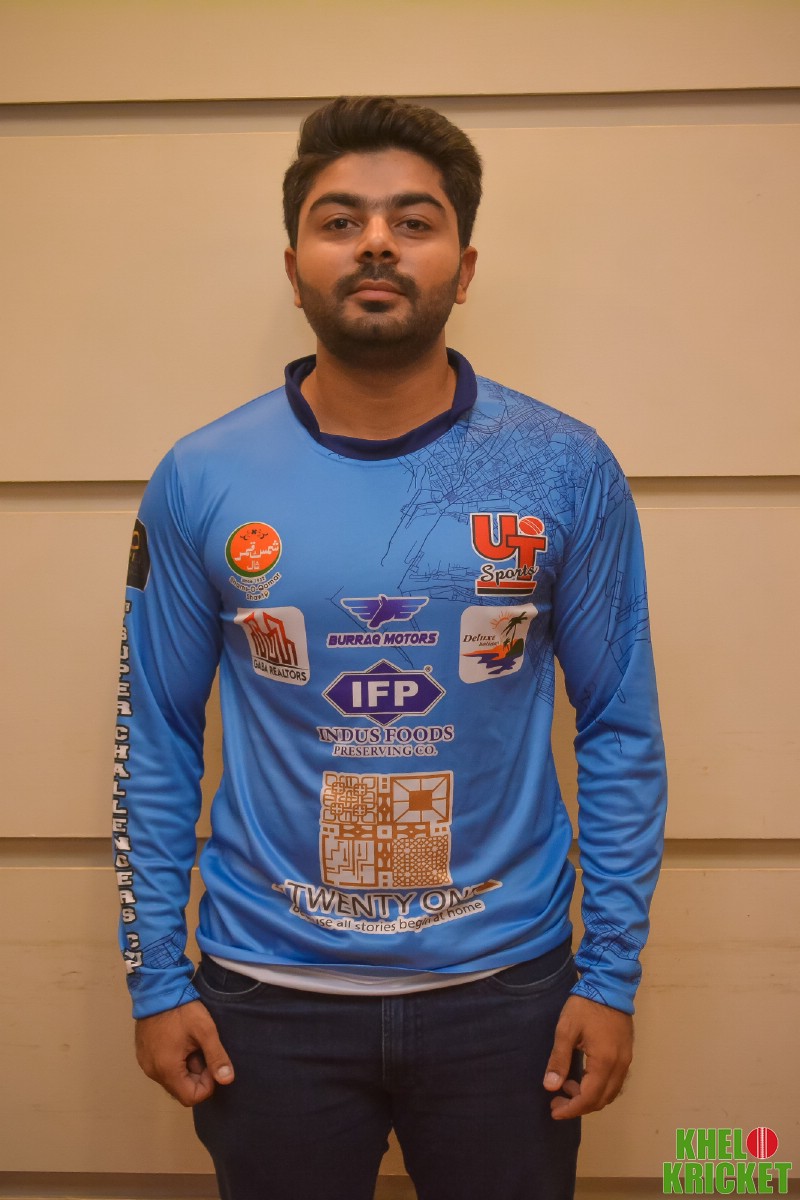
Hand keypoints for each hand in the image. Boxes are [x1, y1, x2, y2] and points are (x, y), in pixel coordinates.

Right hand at [135, 1000, 233, 1106]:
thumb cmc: (182, 1009)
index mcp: (167, 1069)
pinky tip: (180, 1042)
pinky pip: (162, 1068)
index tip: (210, 1062)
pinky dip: (174, 1061)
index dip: (207, 1084)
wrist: (157, 988)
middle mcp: (152, 1072)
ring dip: (186, 1068)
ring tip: (191, 1044)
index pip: (191, 1097)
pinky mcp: (143, 1054)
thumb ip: (216, 1057)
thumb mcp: (205, 1030)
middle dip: (197, 1075)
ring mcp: (145, 1063)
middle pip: (181, 1089)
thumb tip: (227, 1080)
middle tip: (202, 1050)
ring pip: (172, 1079)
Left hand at [542, 994, 632, 1119]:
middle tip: (557, 1099)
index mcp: (604, 1062)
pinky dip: (599, 1087)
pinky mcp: (627, 1054)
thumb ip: (558, 1059)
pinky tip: (583, 1076)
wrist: (610, 985)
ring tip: (567, 1085)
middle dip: (579, 1105)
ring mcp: (626, 1061)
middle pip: (601, 1100)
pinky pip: (615, 1082)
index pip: (589, 1098)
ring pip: (610, 1092)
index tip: (554, 1110)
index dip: (571, 1108)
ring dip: (589, 1096)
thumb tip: (550, 1087)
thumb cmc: (585, 1006)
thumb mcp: (566, 1030)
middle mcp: (620, 1066)